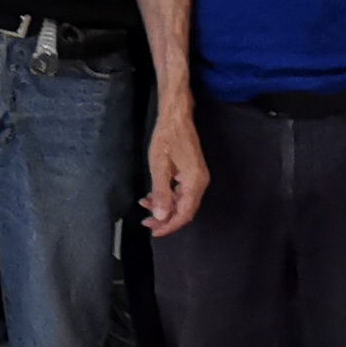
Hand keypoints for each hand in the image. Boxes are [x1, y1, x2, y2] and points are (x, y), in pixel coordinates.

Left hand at [140, 105, 207, 235]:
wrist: (176, 115)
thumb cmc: (167, 137)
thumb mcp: (159, 166)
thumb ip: (161, 193)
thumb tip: (161, 216)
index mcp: (195, 183)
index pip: (185, 214)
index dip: (169, 226)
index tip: (154, 231)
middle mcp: (200, 182)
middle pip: (185, 210)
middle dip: (165, 218)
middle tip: (146, 221)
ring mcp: (197, 177)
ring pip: (182, 201)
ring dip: (165, 207)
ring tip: (145, 207)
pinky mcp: (192, 172)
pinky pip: (181, 191)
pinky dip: (167, 196)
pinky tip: (152, 195)